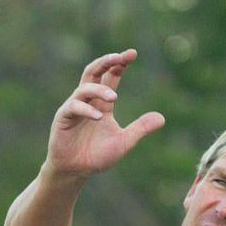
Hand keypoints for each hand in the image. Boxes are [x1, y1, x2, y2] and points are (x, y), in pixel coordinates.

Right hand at [45, 49, 165, 177]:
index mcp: (101, 104)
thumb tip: (162, 118)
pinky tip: (99, 117)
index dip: (119, 65)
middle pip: (94, 72)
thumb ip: (141, 129)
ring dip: (99, 91)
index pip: (110, 77)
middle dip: (106, 62)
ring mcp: (74, 108)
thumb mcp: (124, 142)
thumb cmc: (96, 156)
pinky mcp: (63, 118)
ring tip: (114, 98)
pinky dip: (87, 111)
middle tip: (121, 57)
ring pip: (84, 88)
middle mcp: (87, 101)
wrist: (76, 171)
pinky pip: (73, 108)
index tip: (132, 54)